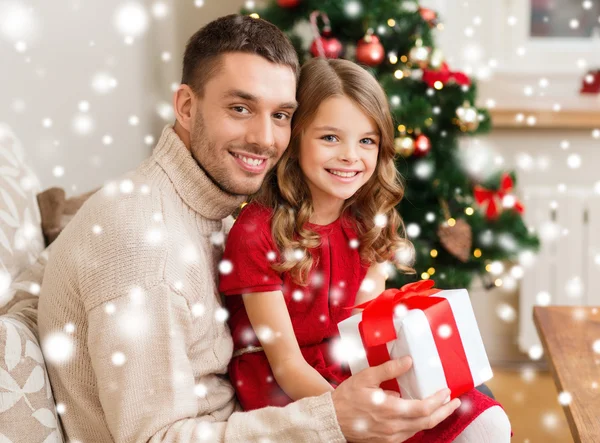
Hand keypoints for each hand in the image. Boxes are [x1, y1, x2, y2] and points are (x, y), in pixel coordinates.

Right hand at [331, 356, 460, 442]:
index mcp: (390, 410)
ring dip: (434, 418)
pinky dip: (419, 424)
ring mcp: (391, 436)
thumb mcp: (366, 378)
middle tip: (455, 403)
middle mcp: (393, 427)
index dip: (439, 401)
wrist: (331, 419)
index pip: (424, 408)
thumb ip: (388, 369)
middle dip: (444, 412)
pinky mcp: (387, 441)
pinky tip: (421, 416)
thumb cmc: (347, 398)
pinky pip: (409, 434)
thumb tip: (408, 361)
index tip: (447, 392)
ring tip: (442, 408)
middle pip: (427, 422)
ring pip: (419, 429)